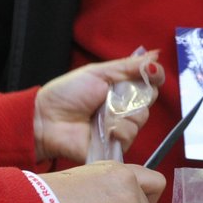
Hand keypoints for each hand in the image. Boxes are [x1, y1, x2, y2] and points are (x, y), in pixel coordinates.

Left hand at [33, 51, 163, 166]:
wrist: (47, 118)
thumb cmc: (66, 94)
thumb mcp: (98, 72)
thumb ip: (128, 66)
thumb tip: (155, 56)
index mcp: (120, 89)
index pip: (148, 83)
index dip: (153, 77)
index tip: (151, 73)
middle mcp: (123, 109)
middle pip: (147, 102)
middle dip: (134, 96)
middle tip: (112, 96)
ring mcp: (119, 129)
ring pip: (140, 120)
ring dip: (122, 114)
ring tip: (102, 113)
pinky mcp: (115, 147)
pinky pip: (129, 138)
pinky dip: (118, 131)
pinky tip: (104, 129)